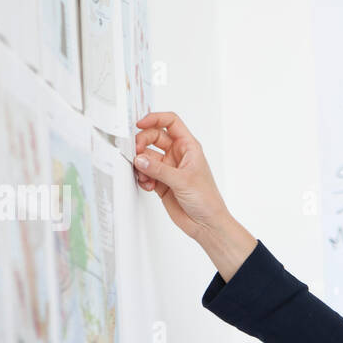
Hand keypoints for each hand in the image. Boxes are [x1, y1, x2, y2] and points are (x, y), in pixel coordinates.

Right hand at [132, 111, 231, 241]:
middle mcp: (178, 155)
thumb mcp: (182, 181)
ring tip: (144, 175)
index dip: (154, 119)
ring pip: (146, 157)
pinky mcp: (161, 182)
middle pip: (153, 137)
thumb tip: (139, 159)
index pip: (170, 122)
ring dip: (140, 164)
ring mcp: (169, 168)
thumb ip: (159, 169)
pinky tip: (148, 185)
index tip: (140, 124)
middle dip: (141, 144)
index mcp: (188, 147)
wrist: (206, 224)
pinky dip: (142, 178)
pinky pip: (145, 173)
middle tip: (136, 154)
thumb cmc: (206, 200)